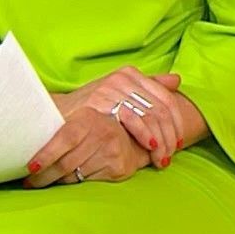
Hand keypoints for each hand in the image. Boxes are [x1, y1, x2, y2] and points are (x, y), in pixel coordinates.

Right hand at [29, 68, 197, 185]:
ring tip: (160, 159)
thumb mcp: (120, 95)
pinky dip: (145, 137)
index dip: (176, 123)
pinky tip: (149, 149)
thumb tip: (177, 80)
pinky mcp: (101, 102)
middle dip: (169, 137)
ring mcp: (110, 89)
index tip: (178, 143)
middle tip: (169, 158)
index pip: (165, 99)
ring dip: (160, 141)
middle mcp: (122, 77)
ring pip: (150, 116)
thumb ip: (149, 86)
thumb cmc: (89, 109)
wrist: (56, 115)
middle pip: (160, 109)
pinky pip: (132, 120)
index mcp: (130, 74)